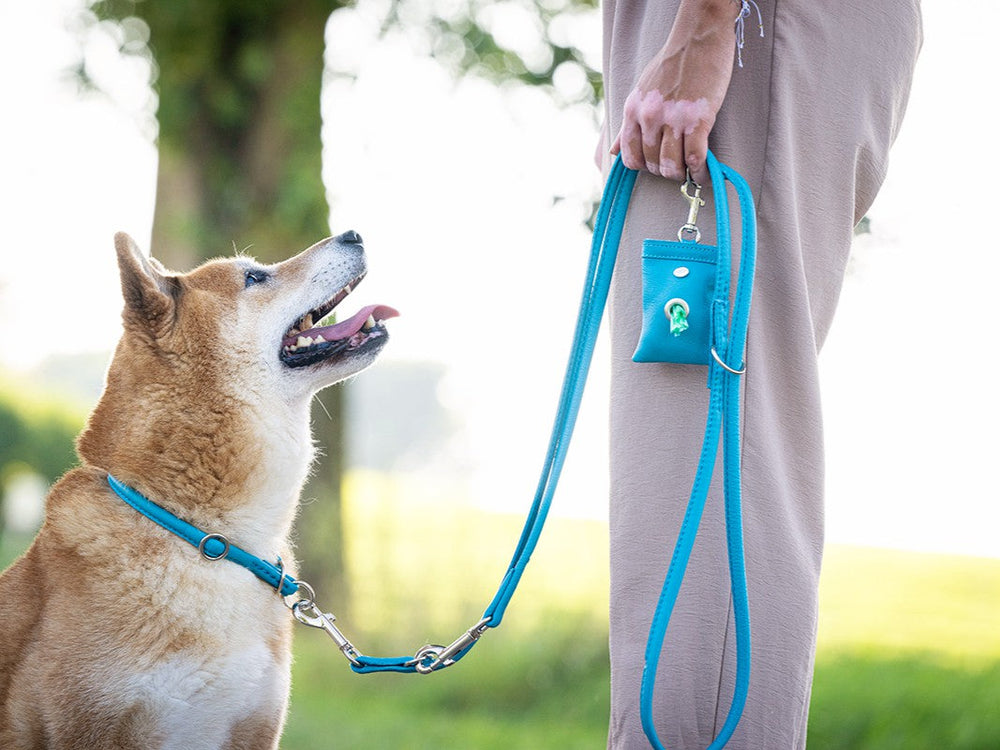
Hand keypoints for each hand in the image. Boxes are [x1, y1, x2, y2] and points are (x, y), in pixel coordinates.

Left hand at [611, 0, 738, 183]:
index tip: (654, 164)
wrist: (697, 38)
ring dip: (681, 173)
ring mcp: (673, 119)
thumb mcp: (640, 92)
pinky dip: (699, 169)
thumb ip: (628, 124)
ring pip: (671, 165)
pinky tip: (702, 169)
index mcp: (633, 111)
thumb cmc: (671, 64)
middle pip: (652, 164)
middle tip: (676, 166)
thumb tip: (612, 152)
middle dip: (664, 170)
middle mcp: (649, 118)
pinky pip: (695, 157)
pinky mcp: (698, 119)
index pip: (629, 157)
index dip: (642, 167)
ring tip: (689, 169)